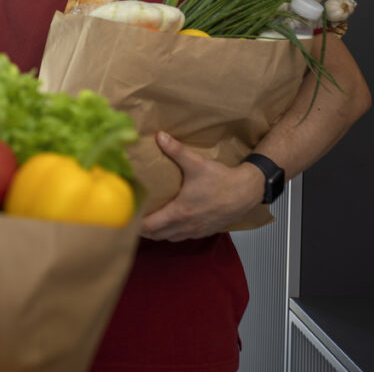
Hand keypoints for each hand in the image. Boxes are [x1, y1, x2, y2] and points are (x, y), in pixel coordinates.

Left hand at [138, 131, 264, 241]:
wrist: (247, 192)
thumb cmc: (223, 181)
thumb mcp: (197, 163)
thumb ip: (176, 150)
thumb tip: (160, 136)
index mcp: (179, 212)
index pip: (149, 226)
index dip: (134, 223)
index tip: (126, 214)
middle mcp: (185, 226)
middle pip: (155, 235)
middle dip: (142, 228)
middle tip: (132, 215)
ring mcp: (195, 231)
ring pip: (168, 238)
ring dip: (156, 232)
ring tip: (147, 219)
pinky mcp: (204, 231)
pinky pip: (181, 237)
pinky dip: (171, 232)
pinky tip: (169, 221)